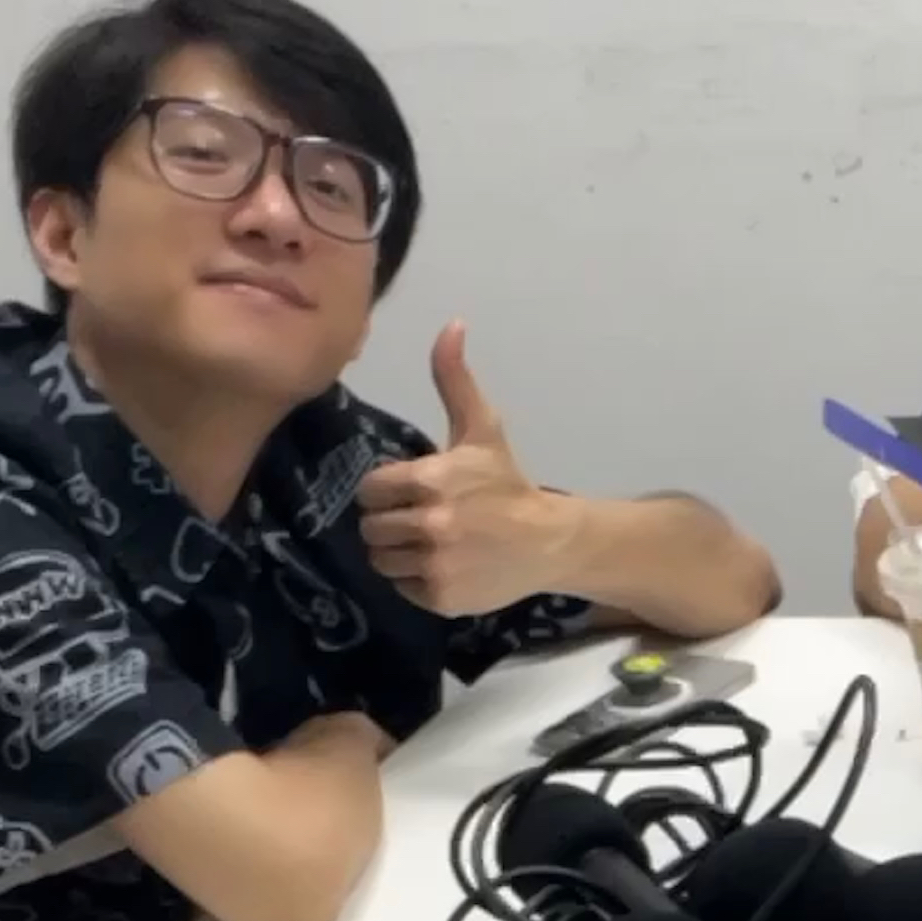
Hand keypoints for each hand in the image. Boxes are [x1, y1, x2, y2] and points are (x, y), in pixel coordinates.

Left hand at [354, 323, 575, 612]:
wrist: (550, 541)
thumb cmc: (507, 484)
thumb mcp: (482, 430)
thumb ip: (455, 380)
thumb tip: (451, 324)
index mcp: (430, 480)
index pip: (371, 490)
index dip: (385, 490)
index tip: (409, 492)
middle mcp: (429, 523)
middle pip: (371, 527)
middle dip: (389, 522)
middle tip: (417, 520)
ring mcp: (435, 564)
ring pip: (382, 560)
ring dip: (397, 553)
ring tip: (426, 544)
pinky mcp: (441, 596)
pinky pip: (402, 588)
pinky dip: (416, 580)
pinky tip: (441, 565)